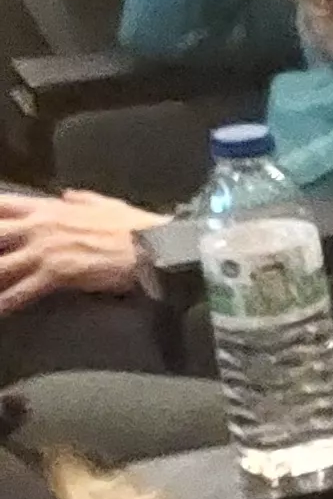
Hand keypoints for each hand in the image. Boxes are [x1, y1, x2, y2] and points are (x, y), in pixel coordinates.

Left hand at [0, 190, 157, 315]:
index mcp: (50, 208)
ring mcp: (44, 251)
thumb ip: (83, 200)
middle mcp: (39, 227)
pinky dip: (5, 304)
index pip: (3, 204)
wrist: (152, 248)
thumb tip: (68, 195)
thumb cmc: (134, 226)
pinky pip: (20, 292)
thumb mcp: (107, 204)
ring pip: (0, 266)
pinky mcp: (55, 274)